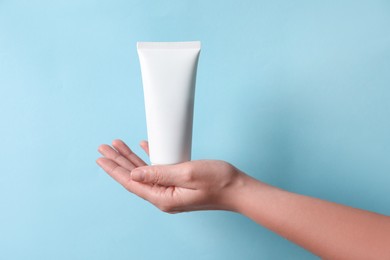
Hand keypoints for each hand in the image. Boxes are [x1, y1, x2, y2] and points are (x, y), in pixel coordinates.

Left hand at [96, 139, 245, 212]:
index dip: (115, 169)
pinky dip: (149, 159)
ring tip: (117, 147)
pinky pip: (158, 171)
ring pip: (144, 173)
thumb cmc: (218, 182)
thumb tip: (135, 174)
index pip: (131, 183)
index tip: (101, 158)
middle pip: (134, 178)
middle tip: (104, 149)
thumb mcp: (187, 173)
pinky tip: (142, 149)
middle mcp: (164, 196)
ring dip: (130, 159)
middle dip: (118, 162)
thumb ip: (159, 173)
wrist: (238, 190)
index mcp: (163, 197)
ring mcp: (171, 191)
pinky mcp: (178, 185)